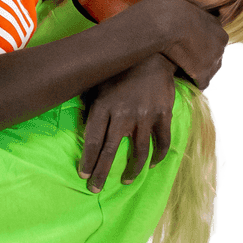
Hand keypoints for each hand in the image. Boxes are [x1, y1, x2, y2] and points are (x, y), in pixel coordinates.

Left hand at [80, 54, 176, 192]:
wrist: (152, 53)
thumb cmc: (118, 70)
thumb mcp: (97, 85)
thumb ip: (89, 105)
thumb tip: (79, 124)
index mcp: (103, 107)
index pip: (93, 141)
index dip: (88, 161)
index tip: (83, 175)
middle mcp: (123, 115)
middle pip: (110, 151)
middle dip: (101, 173)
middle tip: (95, 189)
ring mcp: (145, 116)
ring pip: (138, 151)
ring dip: (132, 170)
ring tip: (125, 180)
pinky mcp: (163, 114)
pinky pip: (162, 141)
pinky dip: (158, 156)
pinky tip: (151, 165)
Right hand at [147, 0, 226, 89]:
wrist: (166, 22)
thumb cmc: (167, 10)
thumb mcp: (182, 7)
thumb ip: (185, 13)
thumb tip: (175, 9)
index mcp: (217, 25)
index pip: (215, 41)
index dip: (202, 48)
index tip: (190, 51)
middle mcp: (220, 41)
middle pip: (216, 57)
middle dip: (204, 62)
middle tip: (189, 66)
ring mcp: (213, 57)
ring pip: (211, 71)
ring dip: (200, 74)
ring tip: (187, 77)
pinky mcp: (203, 71)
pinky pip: (202, 83)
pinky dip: (195, 84)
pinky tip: (186, 84)